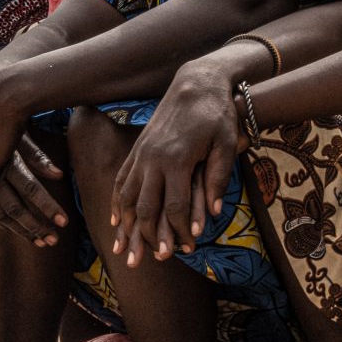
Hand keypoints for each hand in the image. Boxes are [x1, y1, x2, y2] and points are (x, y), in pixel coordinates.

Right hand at [0, 135, 69, 243]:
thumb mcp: (19, 137)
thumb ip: (38, 157)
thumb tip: (59, 176)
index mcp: (7, 162)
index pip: (32, 189)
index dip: (48, 207)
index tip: (64, 223)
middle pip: (15, 209)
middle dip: (35, 227)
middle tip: (54, 241)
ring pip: (0, 216)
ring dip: (21, 231)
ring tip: (41, 242)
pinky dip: (2, 225)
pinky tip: (18, 231)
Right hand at [110, 63, 244, 265]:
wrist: (195, 83)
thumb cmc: (217, 113)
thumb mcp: (226, 143)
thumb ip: (218, 178)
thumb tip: (213, 213)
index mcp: (177, 160)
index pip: (176, 206)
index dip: (182, 231)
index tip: (188, 247)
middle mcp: (154, 159)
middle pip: (146, 207)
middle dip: (150, 236)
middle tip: (155, 258)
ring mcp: (142, 154)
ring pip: (127, 196)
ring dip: (127, 225)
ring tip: (126, 247)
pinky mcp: (138, 149)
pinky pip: (121, 180)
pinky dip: (117, 202)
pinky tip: (115, 219)